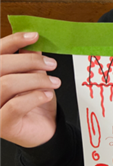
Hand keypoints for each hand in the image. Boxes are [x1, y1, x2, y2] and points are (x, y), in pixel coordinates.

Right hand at [0, 32, 59, 147]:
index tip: (34, 36)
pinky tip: (47, 94)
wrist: (44, 129)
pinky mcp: (1, 125)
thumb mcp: (33, 75)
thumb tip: (32, 42)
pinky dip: (35, 96)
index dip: (13, 41)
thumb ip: (28, 60)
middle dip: (29, 61)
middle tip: (51, 64)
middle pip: (0, 66)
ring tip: (54, 82)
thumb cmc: (35, 100)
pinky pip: (16, 105)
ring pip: (7, 84)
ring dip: (36, 79)